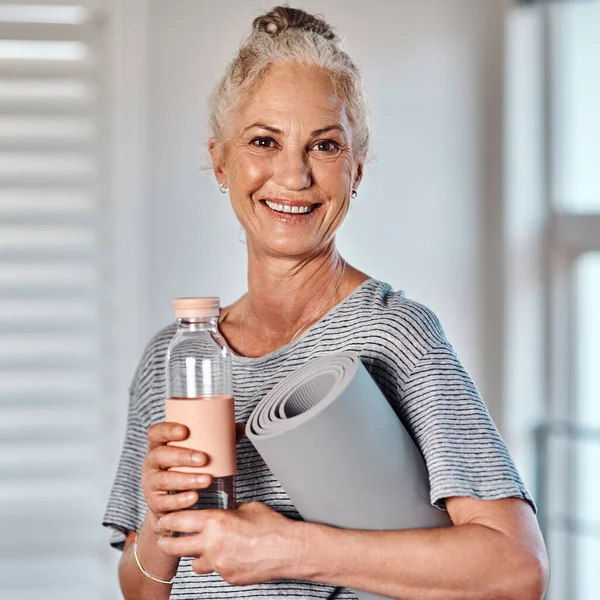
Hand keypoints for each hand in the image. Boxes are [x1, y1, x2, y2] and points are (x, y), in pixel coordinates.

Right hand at [142, 421, 245, 528]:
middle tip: (204, 459)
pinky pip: (165, 502)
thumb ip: (216, 440)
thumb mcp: (194, 453)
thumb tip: (240, 427)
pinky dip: (180, 500)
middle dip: (183, 456)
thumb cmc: (184, 470)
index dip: (167, 430)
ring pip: (164, 479)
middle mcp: (151, 463)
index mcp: (159, 446)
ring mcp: (151, 484)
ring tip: (207, 480)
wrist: (169, 504)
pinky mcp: (155, 503)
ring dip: (187, 479)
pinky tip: (194, 497)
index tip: (185, 430)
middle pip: (161, 456)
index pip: (155, 433)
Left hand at [156, 501, 306, 584]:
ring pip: (194, 563)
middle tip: (165, 539)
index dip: (167, 521)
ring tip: (203, 548)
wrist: (289, 549)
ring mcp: (219, 564)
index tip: (163, 520)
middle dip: (167, 543)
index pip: (179, 521)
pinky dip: (217, 564)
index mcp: (215, 521)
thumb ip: (229, 510)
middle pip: (175, 546)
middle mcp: (212, 544)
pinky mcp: (228, 577)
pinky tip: (229, 556)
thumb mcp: (247, 507)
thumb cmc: (271, 526)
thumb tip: (223, 510)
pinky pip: (214, 571)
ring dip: (195, 556)